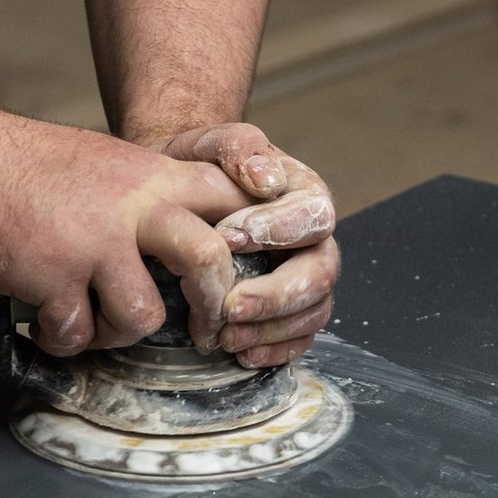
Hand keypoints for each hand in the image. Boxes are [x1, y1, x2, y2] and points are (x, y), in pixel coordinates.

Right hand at [0, 112, 252, 356]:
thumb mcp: (106, 164)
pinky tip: (42, 322)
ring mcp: (94, 241)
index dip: (254, 242)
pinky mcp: (54, 275)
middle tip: (207, 333)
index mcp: (153, 175)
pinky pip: (76, 333)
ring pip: (145, 316)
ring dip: (117, 333)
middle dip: (213, 308)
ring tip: (88, 323)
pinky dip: (60, 339)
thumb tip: (185, 246)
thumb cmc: (24, 168)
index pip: (233, 201)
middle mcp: (134, 205)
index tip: (245, 277)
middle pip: (210, 261)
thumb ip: (149, 198)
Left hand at [138, 123, 338, 367]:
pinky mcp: (288, 312)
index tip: (227, 238)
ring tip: (227, 336)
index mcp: (305, 196)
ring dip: (272, 329)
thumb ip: (239, 147)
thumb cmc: (199, 168)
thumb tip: (266, 178)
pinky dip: (275, 351)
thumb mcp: (212, 144)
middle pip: (320, 273)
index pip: (311, 216)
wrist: (177, 195)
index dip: (276, 231)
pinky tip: (242, 354)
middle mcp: (314, 241)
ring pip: (314, 312)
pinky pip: (299, 339)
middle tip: (231, 306)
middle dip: (276, 294)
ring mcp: (305, 280)